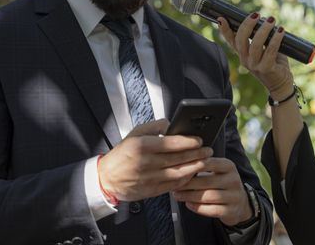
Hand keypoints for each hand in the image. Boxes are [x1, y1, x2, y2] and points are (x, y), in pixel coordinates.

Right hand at [98, 119, 212, 201]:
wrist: (106, 178)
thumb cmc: (122, 154)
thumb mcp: (134, 133)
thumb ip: (154, 126)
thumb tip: (171, 123)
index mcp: (141, 146)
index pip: (170, 144)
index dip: (188, 142)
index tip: (199, 140)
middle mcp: (145, 163)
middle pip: (177, 159)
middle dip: (196, 154)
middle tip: (208, 150)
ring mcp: (148, 178)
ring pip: (177, 174)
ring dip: (194, 168)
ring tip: (204, 162)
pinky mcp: (150, 191)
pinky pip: (172, 186)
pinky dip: (184, 180)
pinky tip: (192, 174)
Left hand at [172, 157, 253, 225]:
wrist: (240, 203)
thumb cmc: (221, 183)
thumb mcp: (217, 171)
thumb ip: (203, 166)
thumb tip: (179, 164)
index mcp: (229, 166)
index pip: (209, 162)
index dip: (191, 165)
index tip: (176, 168)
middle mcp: (233, 180)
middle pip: (206, 181)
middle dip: (187, 184)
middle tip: (173, 185)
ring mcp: (234, 196)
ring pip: (208, 196)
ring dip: (189, 196)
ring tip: (176, 195)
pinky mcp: (231, 211)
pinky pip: (212, 210)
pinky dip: (198, 208)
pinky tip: (188, 204)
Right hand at [218, 14, 293, 98]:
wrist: (281, 85)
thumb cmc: (274, 63)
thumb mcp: (264, 49)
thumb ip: (262, 37)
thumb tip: (265, 19)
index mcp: (242, 54)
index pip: (231, 41)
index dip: (225, 30)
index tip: (221, 18)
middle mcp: (245, 60)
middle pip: (241, 40)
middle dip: (247, 25)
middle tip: (256, 14)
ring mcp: (255, 66)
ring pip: (255, 45)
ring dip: (264, 30)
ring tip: (272, 20)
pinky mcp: (266, 69)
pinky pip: (270, 51)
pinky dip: (276, 39)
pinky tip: (280, 31)